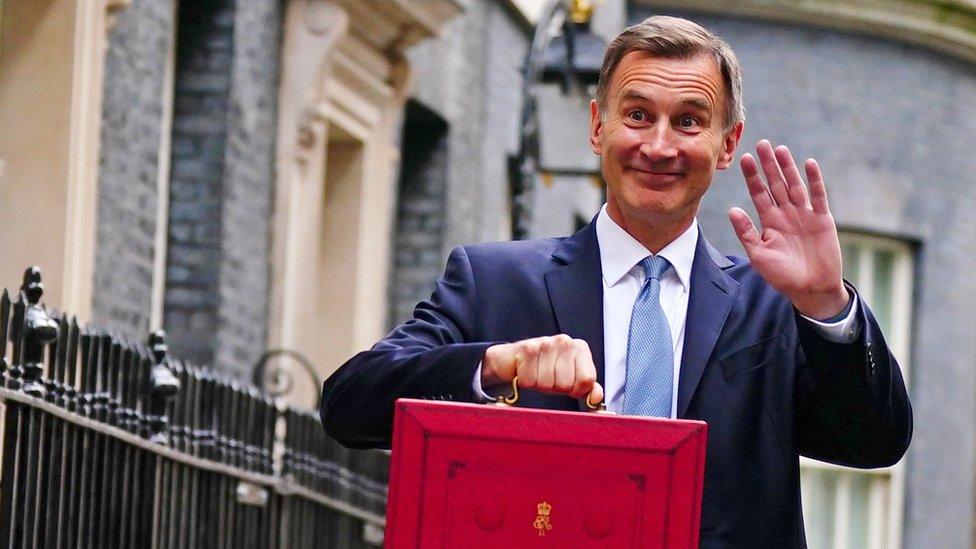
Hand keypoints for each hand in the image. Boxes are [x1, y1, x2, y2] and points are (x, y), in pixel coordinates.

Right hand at [483, 335, 604, 404]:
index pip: (587, 380)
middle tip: (548, 377)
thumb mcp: (570, 380)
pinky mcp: (527, 348)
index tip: (567, 384)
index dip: (575, 389)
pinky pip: (530, 380)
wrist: (513, 359)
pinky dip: (525, 382)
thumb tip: (596, 398)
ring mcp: (546, 343)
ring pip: (547, 384)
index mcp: (580, 348)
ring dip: (539, 385)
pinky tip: (525, 371)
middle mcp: (565, 342)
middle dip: (555, 387)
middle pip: (566, 384)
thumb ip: (587, 388)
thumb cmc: (545, 370)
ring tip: (536, 374)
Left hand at [729, 140, 848, 318]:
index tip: (743, 159)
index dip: (751, 176)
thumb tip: (732, 210)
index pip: (758, 193)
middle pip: (775, 184)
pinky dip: (814, 180)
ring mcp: (804, 215)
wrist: (810, 289)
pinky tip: (808, 164)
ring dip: (787, 168)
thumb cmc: (782, 275)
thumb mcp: (759, 255)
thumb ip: (746, 232)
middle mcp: (785, 214)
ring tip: (780, 149)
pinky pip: (817, 196)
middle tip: (760, 143)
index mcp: (769, 221)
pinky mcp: (822, 219)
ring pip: (794, 185)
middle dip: (767, 165)